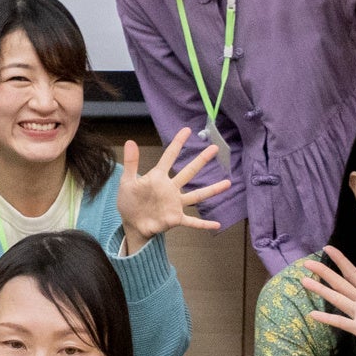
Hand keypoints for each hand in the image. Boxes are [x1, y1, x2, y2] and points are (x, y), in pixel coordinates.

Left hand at [114, 130, 229, 247]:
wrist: (131, 224)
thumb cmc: (130, 202)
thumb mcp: (127, 182)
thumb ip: (131, 163)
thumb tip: (130, 141)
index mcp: (158, 178)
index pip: (169, 157)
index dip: (177, 143)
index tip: (187, 130)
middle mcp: (171, 188)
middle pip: (189, 172)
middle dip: (201, 160)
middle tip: (215, 148)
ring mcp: (175, 204)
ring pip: (197, 195)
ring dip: (212, 189)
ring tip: (228, 183)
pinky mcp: (175, 218)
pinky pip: (192, 222)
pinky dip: (204, 224)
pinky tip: (217, 225)